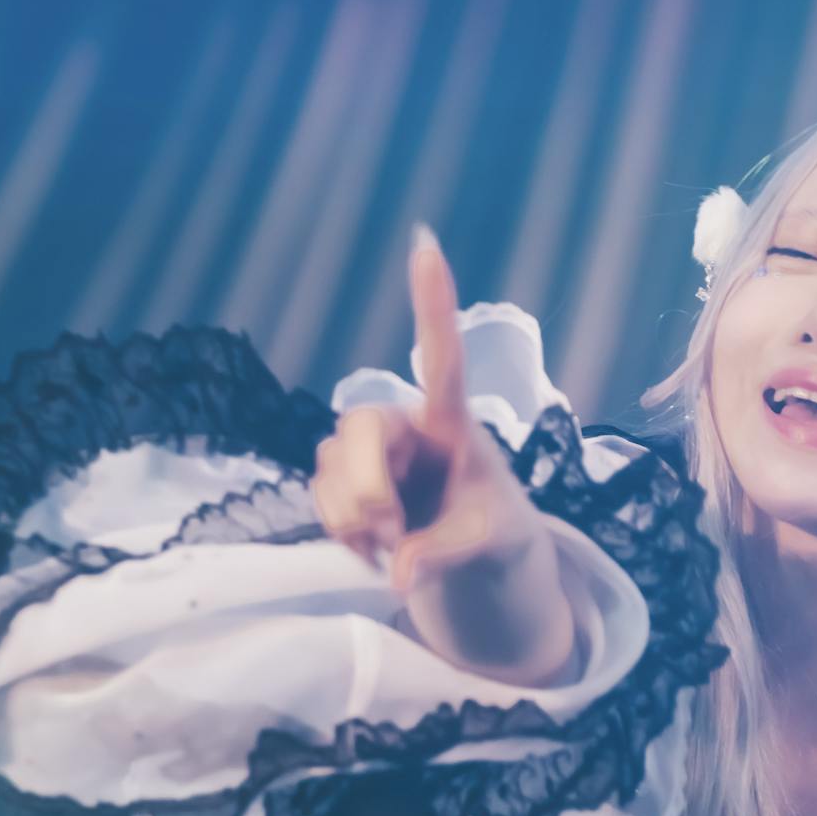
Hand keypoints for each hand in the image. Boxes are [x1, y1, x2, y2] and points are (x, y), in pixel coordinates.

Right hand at [309, 226, 570, 681]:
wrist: (476, 564)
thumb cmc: (495, 534)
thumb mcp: (490, 546)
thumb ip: (446, 554)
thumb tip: (403, 573)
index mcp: (452, 424)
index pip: (442, 357)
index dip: (431, 303)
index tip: (427, 242)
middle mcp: (407, 424)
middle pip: (358, 429)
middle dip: (366, 487)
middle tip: (392, 532)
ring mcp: (371, 452)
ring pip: (331, 467)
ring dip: (356, 517)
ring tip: (396, 542)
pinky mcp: (346, 480)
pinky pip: (321, 498)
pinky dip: (344, 532)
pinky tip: (375, 546)